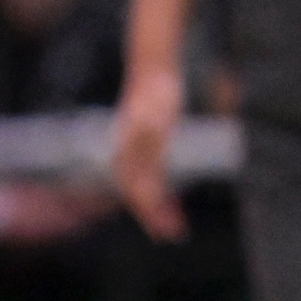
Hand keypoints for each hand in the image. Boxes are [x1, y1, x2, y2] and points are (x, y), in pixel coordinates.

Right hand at [112, 62, 187, 240]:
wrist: (153, 66)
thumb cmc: (157, 89)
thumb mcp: (159, 114)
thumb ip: (153, 142)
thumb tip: (149, 171)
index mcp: (126, 150)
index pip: (137, 190)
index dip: (151, 212)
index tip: (165, 229)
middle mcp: (125, 153)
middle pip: (137, 194)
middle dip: (154, 216)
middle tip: (174, 234)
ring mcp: (133, 150)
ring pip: (143, 188)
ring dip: (157, 208)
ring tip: (175, 226)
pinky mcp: (144, 146)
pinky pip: (149, 177)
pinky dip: (160, 193)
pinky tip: (172, 202)